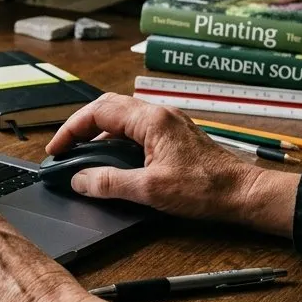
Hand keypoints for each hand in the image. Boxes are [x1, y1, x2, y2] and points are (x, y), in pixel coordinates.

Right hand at [47, 94, 298, 234]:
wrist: (244, 194)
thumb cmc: (205, 190)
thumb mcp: (150, 190)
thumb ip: (109, 183)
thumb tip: (79, 180)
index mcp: (151, 120)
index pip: (98, 112)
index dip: (71, 129)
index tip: (57, 150)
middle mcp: (159, 115)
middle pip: (108, 107)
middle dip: (81, 126)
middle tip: (65, 148)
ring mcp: (168, 123)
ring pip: (122, 117)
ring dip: (98, 133)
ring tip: (83, 155)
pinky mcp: (174, 136)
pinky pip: (136, 128)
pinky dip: (116, 140)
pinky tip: (112, 160)